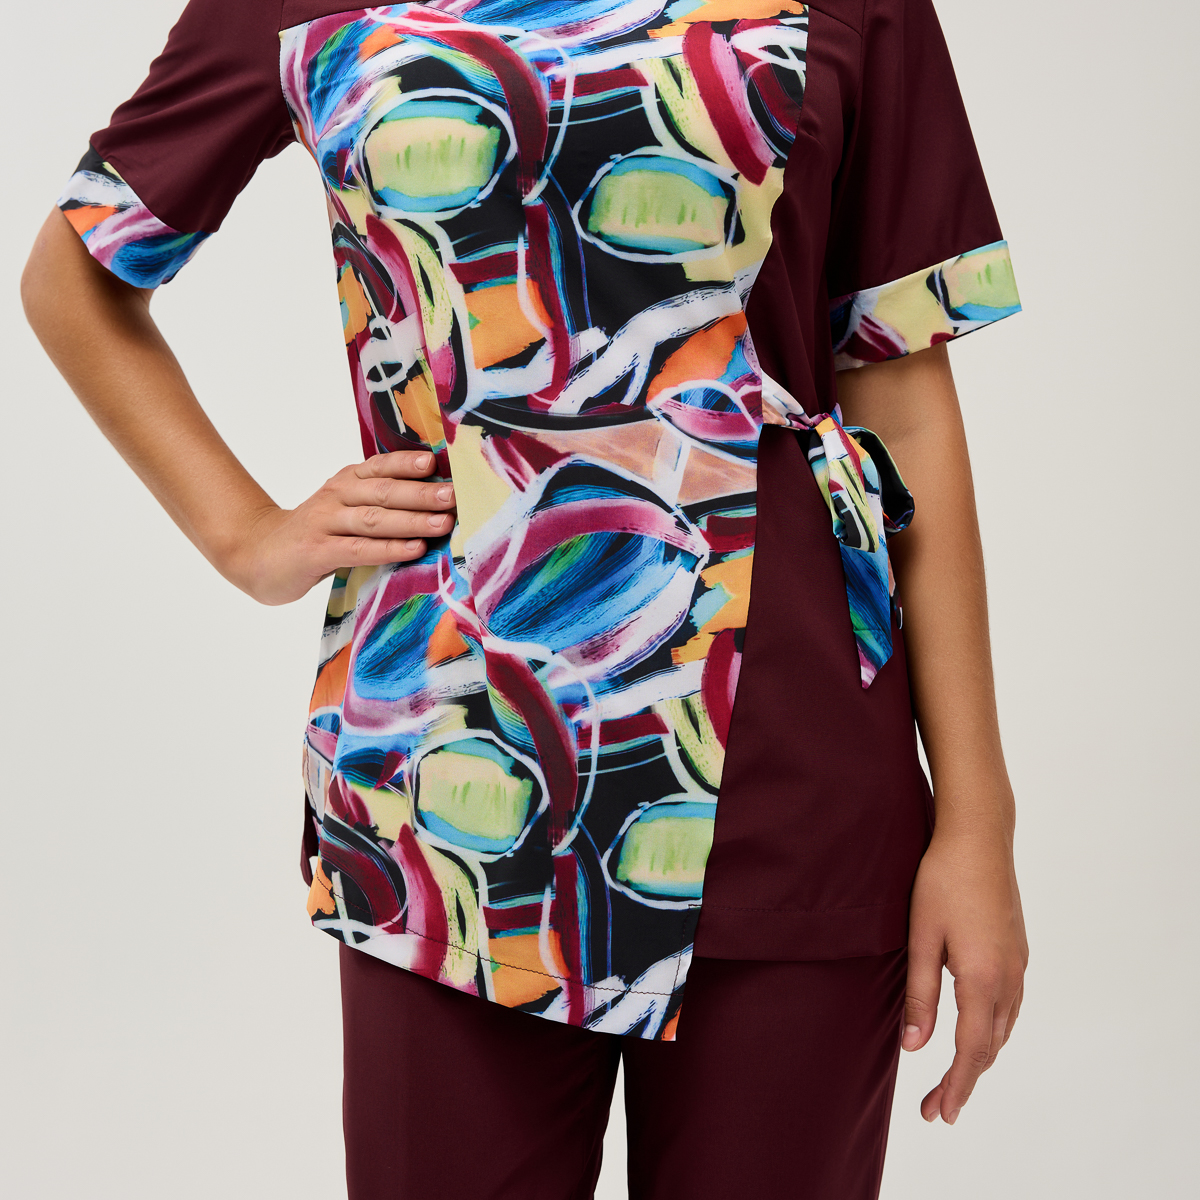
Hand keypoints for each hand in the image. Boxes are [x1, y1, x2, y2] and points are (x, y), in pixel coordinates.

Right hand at [227, 451, 455, 604]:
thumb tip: (437, 502)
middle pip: (384, 491)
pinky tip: (414, 549)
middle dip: (422, 493)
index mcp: (347, 481)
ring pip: (373, 519)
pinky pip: (358, 549)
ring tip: (444, 522)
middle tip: (455, 495)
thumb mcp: (345, 508)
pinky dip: (388, 549)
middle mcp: (336, 495)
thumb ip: (380, 503)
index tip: (440, 461)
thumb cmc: (317, 533)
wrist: (257, 553)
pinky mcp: (316, 552)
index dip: (409, 463)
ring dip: (412, 520)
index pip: (381, 466)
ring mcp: (324, 523)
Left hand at [903, 820, 1027, 1123]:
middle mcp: (1009, 977)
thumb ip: (919, 994)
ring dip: (980, 1056)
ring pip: (1003, 1027)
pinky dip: (992, 1029)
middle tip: (936, 1106)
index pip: (972, 1051)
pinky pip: (1009, 1005)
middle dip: (965, 1080)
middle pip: (991, 1047)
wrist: (978, 836)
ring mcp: (1018, 963)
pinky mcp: (1018, 950)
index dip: (955, 1087)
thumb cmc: (942, 880)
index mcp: (983, 978)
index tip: (938, 1114)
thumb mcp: (921, 936)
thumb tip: (914, 1046)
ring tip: (953, 1077)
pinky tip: (977, 1028)